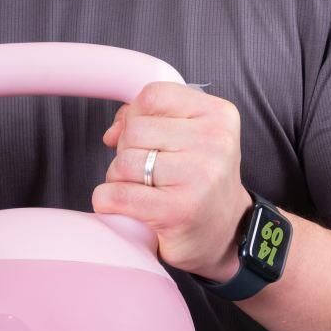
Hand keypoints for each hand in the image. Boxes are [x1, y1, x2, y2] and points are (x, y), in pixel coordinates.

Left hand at [93, 81, 251, 281]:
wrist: (224, 234)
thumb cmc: (199, 184)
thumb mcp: (191, 138)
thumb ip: (153, 119)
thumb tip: (114, 130)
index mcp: (218, 116)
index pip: (153, 96)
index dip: (134, 117)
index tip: (143, 139)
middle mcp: (213, 143)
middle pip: (134, 131)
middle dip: (126, 152)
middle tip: (145, 173)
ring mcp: (197, 177)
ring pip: (123, 162)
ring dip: (118, 179)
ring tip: (140, 191)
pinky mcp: (175, 211)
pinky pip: (117, 194)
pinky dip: (107, 200)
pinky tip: (122, 206)